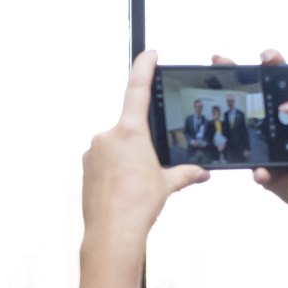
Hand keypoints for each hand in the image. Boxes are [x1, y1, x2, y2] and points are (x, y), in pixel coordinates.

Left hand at [74, 52, 208, 287]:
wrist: (111, 234)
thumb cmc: (137, 207)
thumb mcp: (168, 185)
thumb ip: (186, 173)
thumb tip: (202, 172)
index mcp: (129, 133)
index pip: (137, 90)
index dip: (144, 68)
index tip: (149, 53)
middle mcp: (107, 136)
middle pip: (130, 127)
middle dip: (143, 143)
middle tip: (150, 169)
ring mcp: (93, 151)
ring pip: (117, 146)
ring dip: (128, 159)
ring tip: (137, 185)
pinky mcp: (85, 167)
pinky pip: (104, 160)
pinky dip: (116, 170)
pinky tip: (124, 189)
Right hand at [219, 51, 287, 265]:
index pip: (280, 80)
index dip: (271, 65)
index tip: (266, 57)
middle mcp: (277, 124)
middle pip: (253, 98)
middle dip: (235, 80)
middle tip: (221, 63)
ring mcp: (268, 147)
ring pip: (245, 130)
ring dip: (233, 121)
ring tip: (224, 112)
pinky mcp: (265, 171)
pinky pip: (255, 167)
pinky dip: (258, 168)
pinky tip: (262, 170)